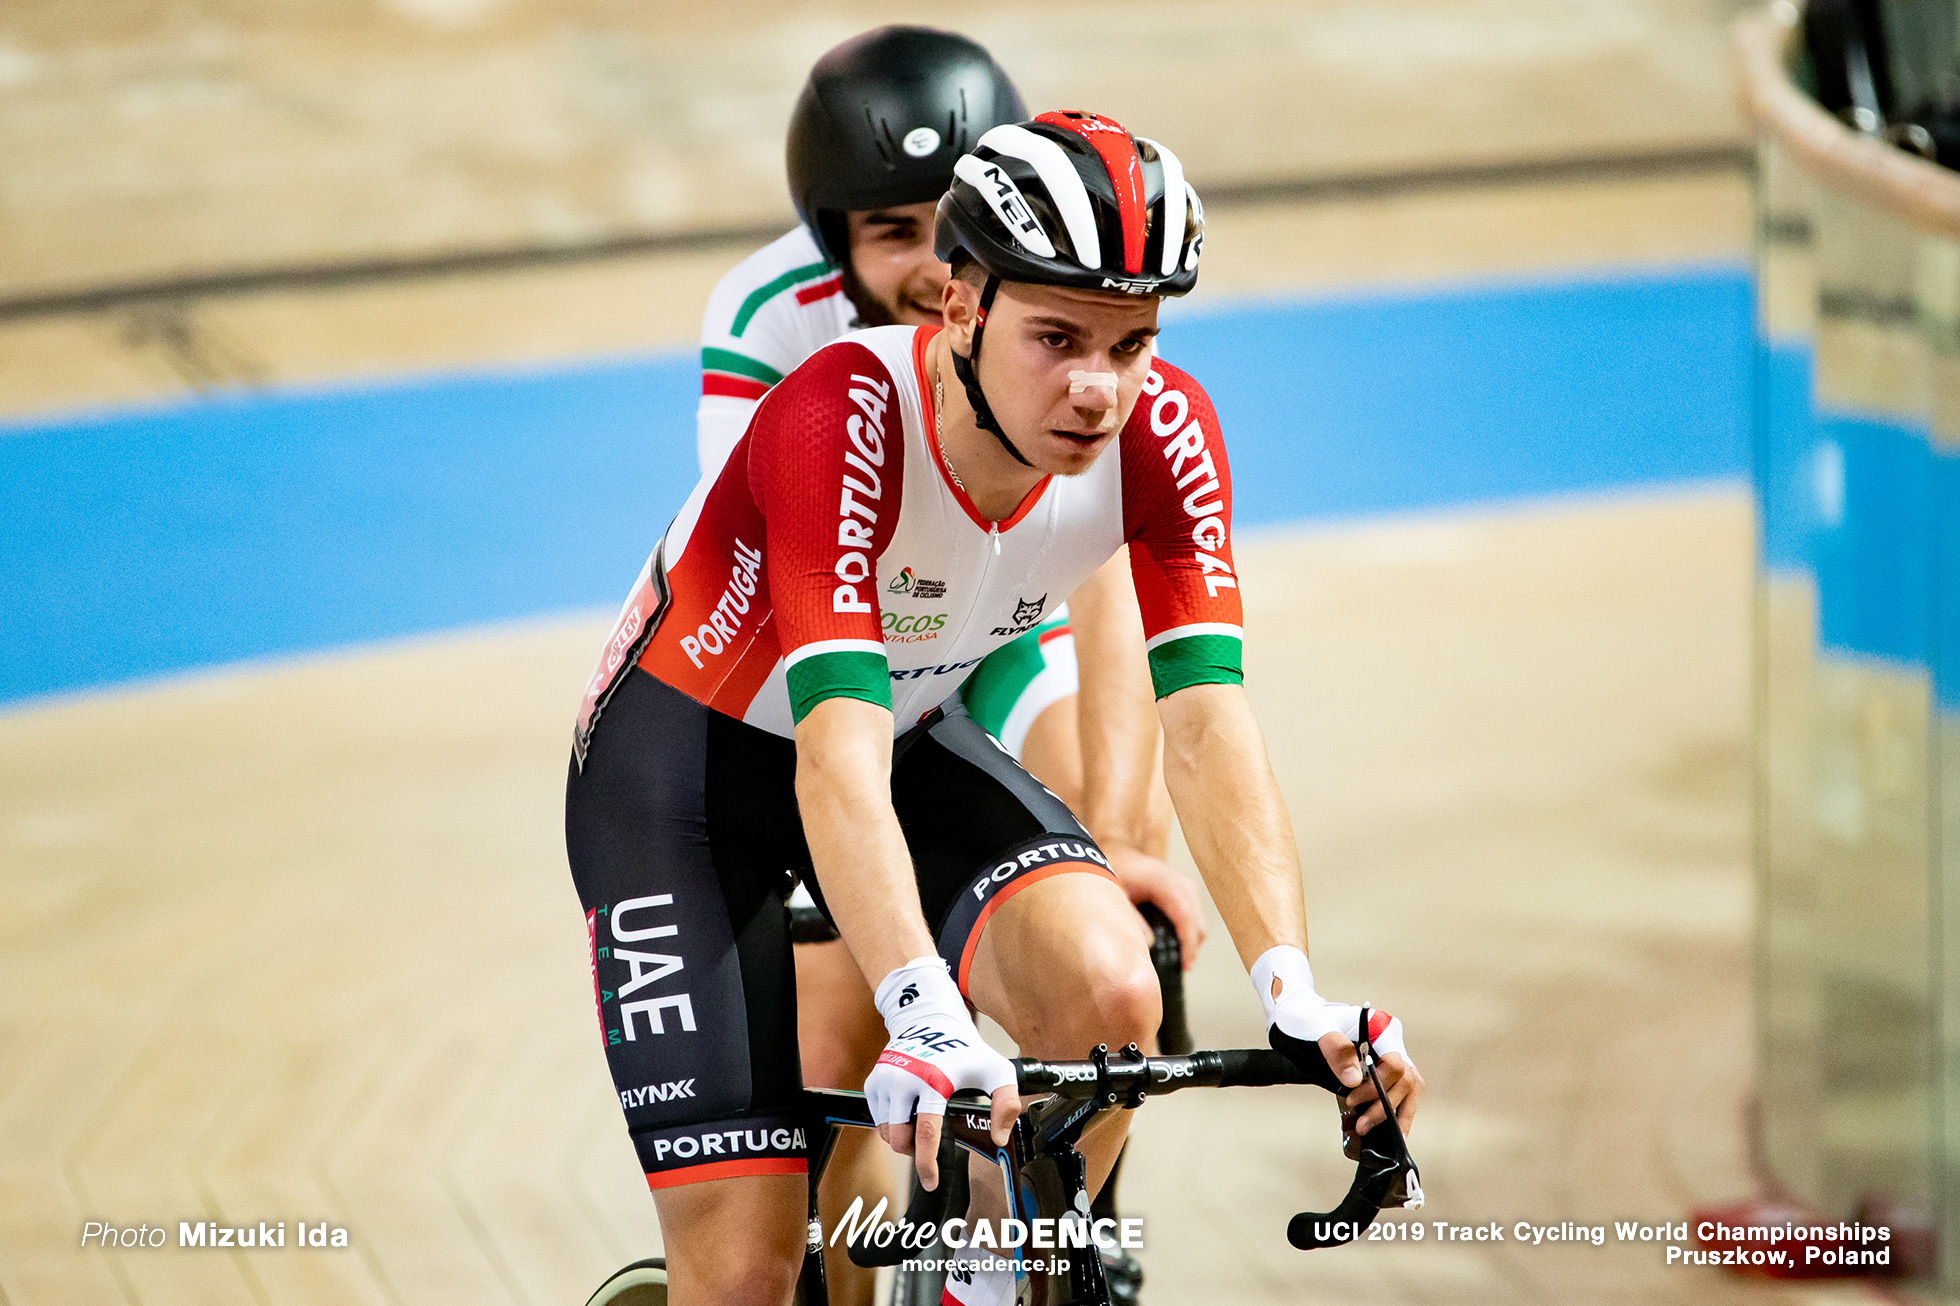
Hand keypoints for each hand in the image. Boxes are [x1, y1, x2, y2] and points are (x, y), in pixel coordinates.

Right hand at [865, 958, 1020, 1188]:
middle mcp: (905, 1080)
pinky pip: (878, 1120)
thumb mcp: (996, 1070)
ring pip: (887, 1133)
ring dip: (902, 1139)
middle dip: (914, 1151)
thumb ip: (1006, 1103)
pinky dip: (891, 1125)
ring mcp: (886, 1080)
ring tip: (920, 1128)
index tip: (931, 1182)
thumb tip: (1000, 1137)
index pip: (926, 1132)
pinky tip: (907, 1114)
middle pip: (901, 1139)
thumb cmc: (965, 1049)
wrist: (929, 1021)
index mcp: (935, 1080)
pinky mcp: (873, 1081)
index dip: (927, 1163)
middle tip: (930, 1146)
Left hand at [1103, 844, 1206, 967]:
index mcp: (1163, 882)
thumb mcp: (1116, 895)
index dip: (1188, 942)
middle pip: (1196, 919)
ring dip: (1192, 939)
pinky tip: (1178, 943)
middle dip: (1192, 946)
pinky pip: (1194, 912)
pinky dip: (1189, 929)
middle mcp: (1179, 881)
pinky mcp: (1185, 888)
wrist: (1119, 854)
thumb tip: (1149, 944)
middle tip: (1181, 968)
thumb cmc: (1115, 874)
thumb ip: (1131, 917)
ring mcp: (1185, 883)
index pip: (1184, 914)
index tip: (1186, 964)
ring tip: (1179, 960)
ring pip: (1198, 918)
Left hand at [1253, 945, 1423, 1140]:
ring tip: (1390, 1136)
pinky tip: (1388, 1127)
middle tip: (1362, 1125)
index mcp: (1380, 1027)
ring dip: (1399, 1112)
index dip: (1376, 1088)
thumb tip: (1355, 1081)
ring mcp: (1388, 1052)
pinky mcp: (1381, 1064)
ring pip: (1409, 1086)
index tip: (1351, 1099)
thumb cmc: (1306, 1017)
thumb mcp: (1316, 1030)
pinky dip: (1395, 1107)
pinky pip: (1398, 1088)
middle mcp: (1390, 1039)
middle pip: (1406, 1079)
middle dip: (1386, 1106)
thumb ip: (1337, 1053)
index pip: (1394, 1064)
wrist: (1297, 1011)